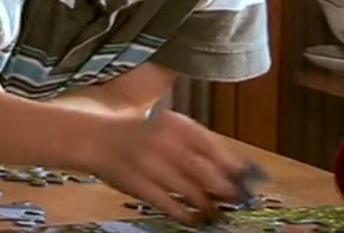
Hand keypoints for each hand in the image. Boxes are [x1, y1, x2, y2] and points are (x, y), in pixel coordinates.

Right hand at [80, 110, 245, 223]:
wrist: (96, 139)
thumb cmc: (140, 136)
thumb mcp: (169, 128)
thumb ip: (198, 145)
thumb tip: (236, 170)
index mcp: (175, 124)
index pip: (213, 147)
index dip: (233, 167)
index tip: (247, 181)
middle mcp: (164, 141)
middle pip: (204, 171)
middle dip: (225, 190)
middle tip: (235, 201)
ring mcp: (149, 164)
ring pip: (190, 191)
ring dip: (207, 206)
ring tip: (214, 214)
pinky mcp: (138, 184)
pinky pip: (169, 204)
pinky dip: (185, 215)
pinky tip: (193, 219)